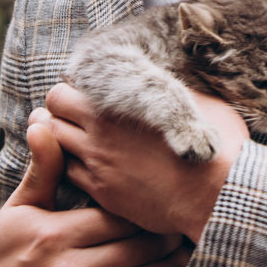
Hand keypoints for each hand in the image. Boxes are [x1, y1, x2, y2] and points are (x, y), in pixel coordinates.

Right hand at [0, 109, 188, 266]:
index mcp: (54, 235)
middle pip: (139, 248)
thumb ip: (44, 169)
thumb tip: (44, 122)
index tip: (167, 204)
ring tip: (188, 257)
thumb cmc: (2, 254)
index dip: (147, 211)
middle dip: (168, 238)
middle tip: (188, 228)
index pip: (120, 217)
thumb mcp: (20, 209)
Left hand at [43, 82, 248, 242]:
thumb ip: (166, 85)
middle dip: (57, 114)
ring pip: (54, 147)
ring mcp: (97, 166)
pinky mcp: (103, 194)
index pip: (61, 92)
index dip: (70, 93)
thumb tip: (165, 71)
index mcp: (113, 107)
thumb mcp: (194, 100)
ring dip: (61, 140)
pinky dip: (74, 167)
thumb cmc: (212, 144)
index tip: (85, 96)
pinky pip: (69, 176)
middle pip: (48, 117)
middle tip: (74, 117)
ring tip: (79, 139)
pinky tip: (92, 165)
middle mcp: (97, 136)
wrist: (217, 196)